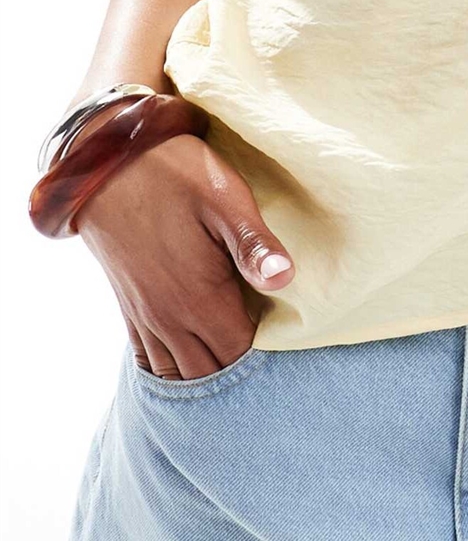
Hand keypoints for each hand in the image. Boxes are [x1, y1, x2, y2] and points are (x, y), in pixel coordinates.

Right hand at [73, 113, 295, 381]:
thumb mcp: (225, 198)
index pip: (239, 353)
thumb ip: (253, 243)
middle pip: (211, 373)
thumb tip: (286, 279)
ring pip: (177, 373)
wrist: (106, 164)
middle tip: (269, 359)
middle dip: (239, 372)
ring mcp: (145, 315)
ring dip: (206, 376)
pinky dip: (171, 370)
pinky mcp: (130, 305)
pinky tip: (189, 363)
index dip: (266, 357)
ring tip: (234, 364)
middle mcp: (169, 318)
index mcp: (199, 298)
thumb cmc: (175, 173)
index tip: (288, 343)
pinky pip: (148, 359)